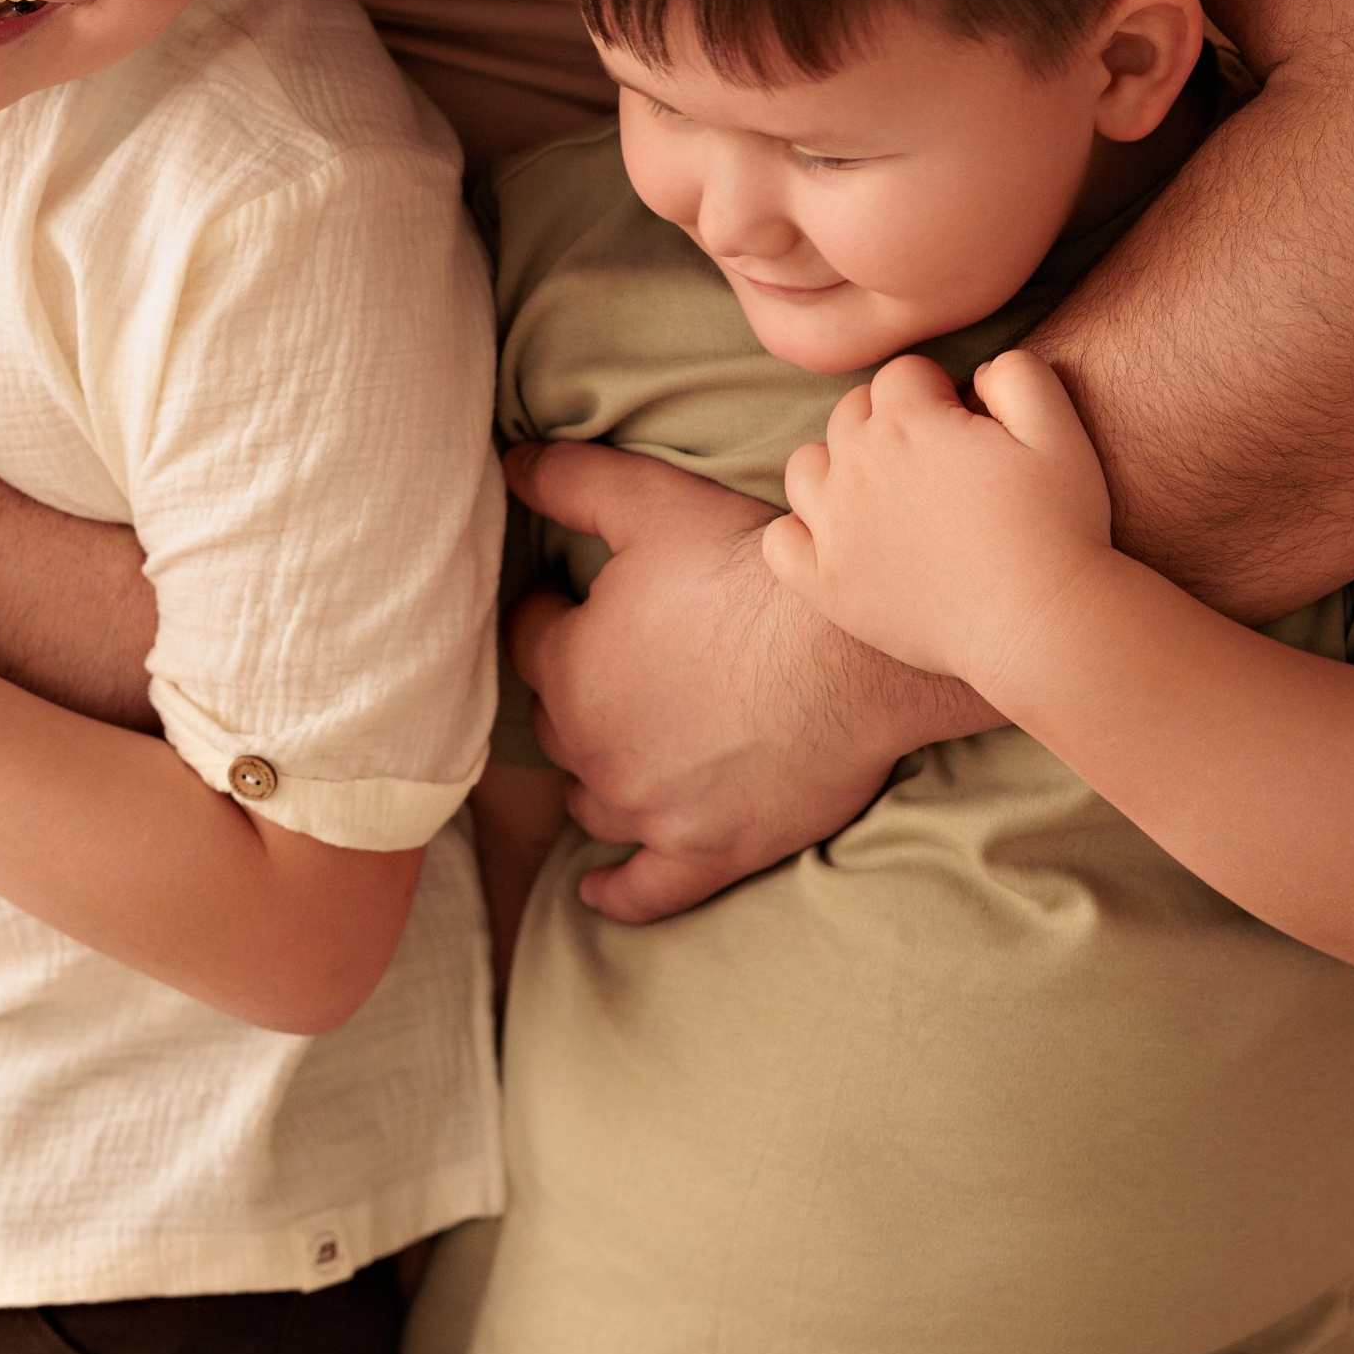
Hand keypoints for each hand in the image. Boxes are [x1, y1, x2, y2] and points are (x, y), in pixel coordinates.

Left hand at [503, 441, 1001, 926]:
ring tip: (617, 751)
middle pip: (559, 724)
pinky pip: (644, 890)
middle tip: (612, 665)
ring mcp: (649, 811)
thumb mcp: (649, 502)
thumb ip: (568, 481)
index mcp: (569, 669)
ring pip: (592, 801)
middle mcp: (593, 750)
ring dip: (596, 775)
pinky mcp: (706, 853)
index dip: (550, 613)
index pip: (530, 640)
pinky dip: (617, 892)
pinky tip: (595, 891)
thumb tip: (507, 462)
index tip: (570, 601)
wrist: (847, 655)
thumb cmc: (746, 573)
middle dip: (573, 693)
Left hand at [765, 347, 1115, 702]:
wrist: (1040, 623)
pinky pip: (779, 542)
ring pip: (807, 467)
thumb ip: (1018, 375)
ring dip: (838, 468)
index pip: (902, 375)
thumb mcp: (1058, 431)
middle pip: (852, 414)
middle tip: (938, 465)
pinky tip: (839, 541)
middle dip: (889, 422)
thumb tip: (980, 371)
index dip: (938, 394)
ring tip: (886, 495)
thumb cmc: (1059, 526)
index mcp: (908, 421)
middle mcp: (858, 465)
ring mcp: (834, 527)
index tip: (968, 427)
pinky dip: (798, 534)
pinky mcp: (825, 584)